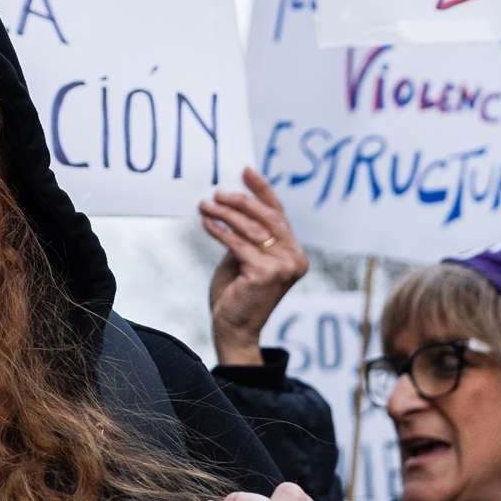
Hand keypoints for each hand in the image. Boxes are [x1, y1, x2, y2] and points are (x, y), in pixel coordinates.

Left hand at [200, 167, 307, 366]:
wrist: (233, 329)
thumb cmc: (237, 293)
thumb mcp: (244, 258)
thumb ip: (247, 235)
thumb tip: (233, 201)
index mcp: (294, 253)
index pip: (278, 214)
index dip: (262, 190)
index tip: (245, 171)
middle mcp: (295, 258)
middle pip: (267, 217)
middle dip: (240, 201)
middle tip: (217, 192)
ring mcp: (284, 267)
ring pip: (251, 228)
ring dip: (225, 213)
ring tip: (205, 205)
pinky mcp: (266, 273)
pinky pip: (238, 243)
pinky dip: (220, 230)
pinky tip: (207, 222)